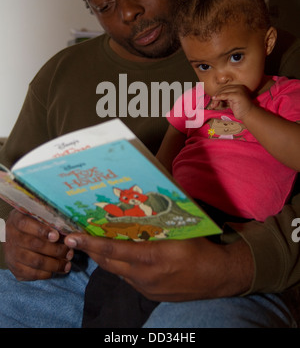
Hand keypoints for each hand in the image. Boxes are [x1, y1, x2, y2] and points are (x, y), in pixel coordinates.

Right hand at [3, 209, 73, 280]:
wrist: (17, 237)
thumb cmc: (35, 223)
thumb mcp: (38, 216)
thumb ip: (50, 219)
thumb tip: (68, 231)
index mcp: (16, 219)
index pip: (25, 224)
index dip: (41, 230)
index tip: (56, 236)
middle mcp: (11, 236)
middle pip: (33, 244)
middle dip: (55, 250)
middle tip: (70, 252)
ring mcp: (11, 254)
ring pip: (34, 261)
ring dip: (54, 264)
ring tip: (68, 264)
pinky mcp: (14, 269)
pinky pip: (32, 274)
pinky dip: (47, 273)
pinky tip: (57, 270)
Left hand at [64, 233, 253, 300]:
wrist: (218, 276)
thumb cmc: (201, 247)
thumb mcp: (180, 229)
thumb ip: (159, 218)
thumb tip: (143, 197)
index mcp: (152, 257)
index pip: (113, 250)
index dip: (90, 243)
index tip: (73, 236)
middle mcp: (145, 276)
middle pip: (109, 263)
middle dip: (91, 250)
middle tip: (75, 238)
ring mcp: (146, 288)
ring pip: (117, 272)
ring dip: (105, 259)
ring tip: (95, 245)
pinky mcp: (150, 295)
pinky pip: (128, 279)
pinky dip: (120, 267)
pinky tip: (121, 256)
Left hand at [211, 85, 253, 120]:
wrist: (249, 114)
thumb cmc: (240, 109)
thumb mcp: (232, 100)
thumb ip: (226, 97)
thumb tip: (215, 96)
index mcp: (238, 87)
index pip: (225, 88)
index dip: (218, 94)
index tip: (213, 100)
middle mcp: (238, 87)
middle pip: (223, 89)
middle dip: (216, 96)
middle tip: (212, 105)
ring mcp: (238, 90)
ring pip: (223, 92)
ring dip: (217, 98)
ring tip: (214, 105)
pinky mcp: (237, 95)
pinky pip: (225, 95)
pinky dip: (219, 97)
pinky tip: (215, 99)